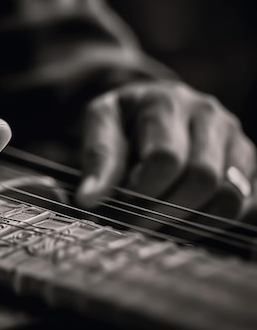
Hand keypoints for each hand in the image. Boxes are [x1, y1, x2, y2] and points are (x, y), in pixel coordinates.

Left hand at [75, 80, 254, 228]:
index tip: (121, 204)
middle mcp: (208, 115)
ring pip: (228, 194)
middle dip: (164, 212)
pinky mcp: (247, 162)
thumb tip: (87, 200)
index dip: (143, 191)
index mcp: (167, 102)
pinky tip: (180, 223)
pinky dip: (211, 224)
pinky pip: (242, 205)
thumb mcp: (100, 124)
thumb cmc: (124, 118)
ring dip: (189, 222)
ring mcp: (234, 137)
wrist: (153, 105)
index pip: (165, 158)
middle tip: (135, 226)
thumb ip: (96, 159)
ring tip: (156, 227)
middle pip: (201, 177)